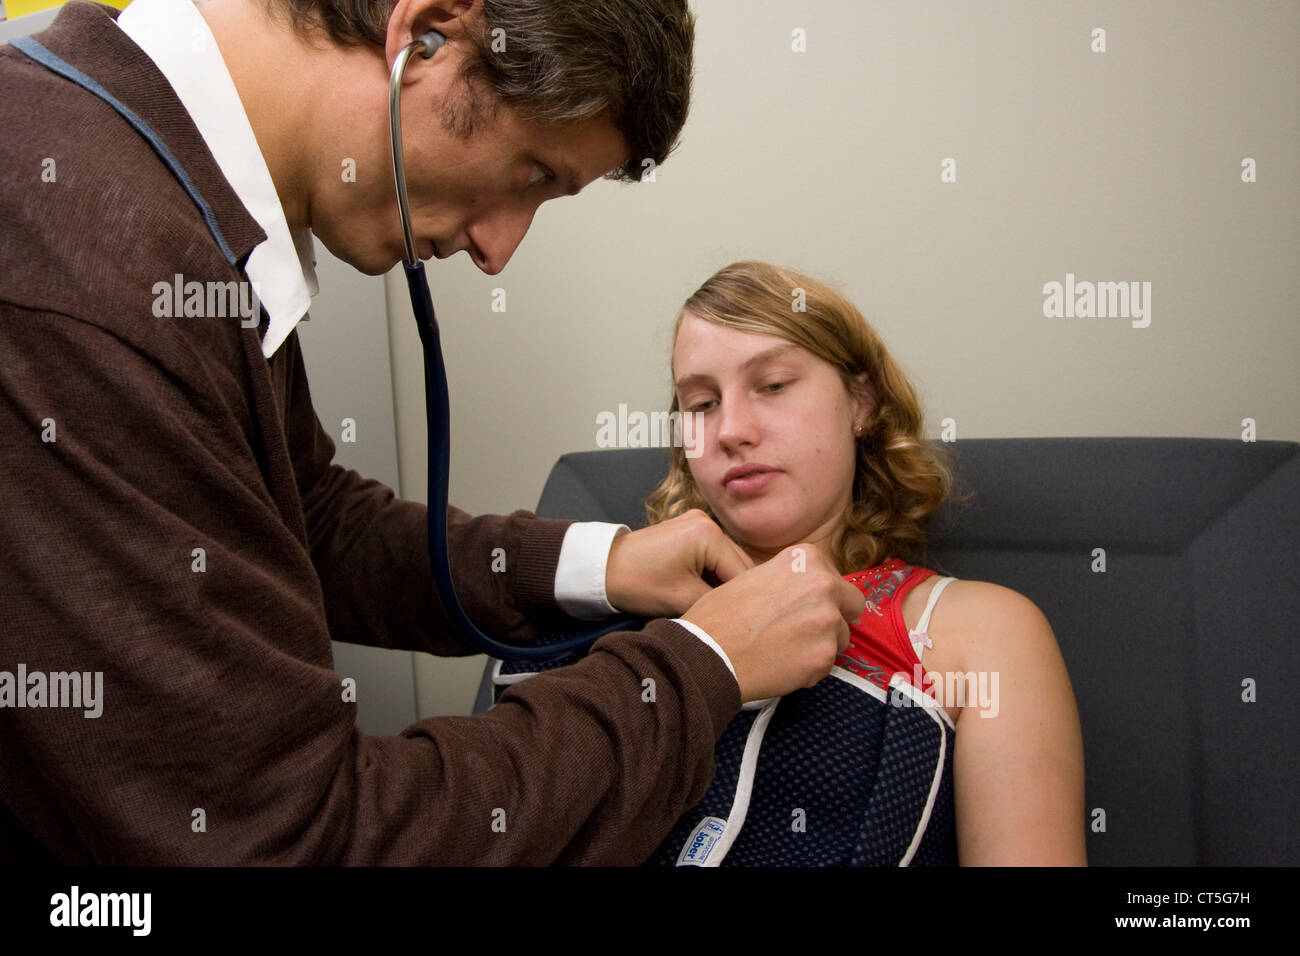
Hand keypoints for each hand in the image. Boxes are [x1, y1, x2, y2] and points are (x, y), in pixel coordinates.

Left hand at [604, 509, 753, 617]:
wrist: (603, 568)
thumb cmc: (637, 583)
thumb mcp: (683, 599)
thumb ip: (719, 603)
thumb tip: (743, 611)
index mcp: (709, 534)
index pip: (741, 573)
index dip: (744, 601)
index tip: (747, 623)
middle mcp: (707, 522)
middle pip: (738, 564)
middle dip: (736, 591)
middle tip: (735, 619)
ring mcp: (699, 523)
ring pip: (727, 560)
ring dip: (724, 583)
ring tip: (719, 608)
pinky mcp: (690, 529)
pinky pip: (713, 555)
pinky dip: (712, 574)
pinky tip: (706, 593)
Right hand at [681, 545, 863, 701]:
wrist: (708, 652)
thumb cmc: (721, 615)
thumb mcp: (755, 575)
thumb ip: (789, 578)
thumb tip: (808, 591)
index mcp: (806, 558)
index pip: (835, 578)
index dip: (820, 595)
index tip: (801, 605)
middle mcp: (824, 584)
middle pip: (851, 604)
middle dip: (833, 617)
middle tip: (802, 629)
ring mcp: (828, 620)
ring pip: (840, 637)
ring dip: (820, 644)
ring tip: (785, 648)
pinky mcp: (825, 655)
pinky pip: (827, 663)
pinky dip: (809, 668)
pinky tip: (781, 664)